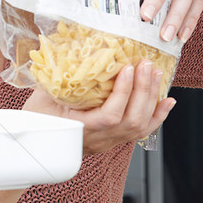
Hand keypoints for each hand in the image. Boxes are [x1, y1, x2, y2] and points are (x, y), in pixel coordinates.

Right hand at [22, 61, 175, 155]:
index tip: (127, 68)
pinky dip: (157, 115)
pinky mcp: (114, 140)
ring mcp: (109, 142)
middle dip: (143, 90)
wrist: (36, 148)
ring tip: (155, 74)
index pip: (110, 116)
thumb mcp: (40, 99)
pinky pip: (141, 131)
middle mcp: (100, 140)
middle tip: (146, 65)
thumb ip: (55, 79)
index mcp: (81, 130)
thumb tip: (65, 53)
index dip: (123, 93)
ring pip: (140, 126)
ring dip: (151, 98)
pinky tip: (167, 101)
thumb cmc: (36, 124)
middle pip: (132, 120)